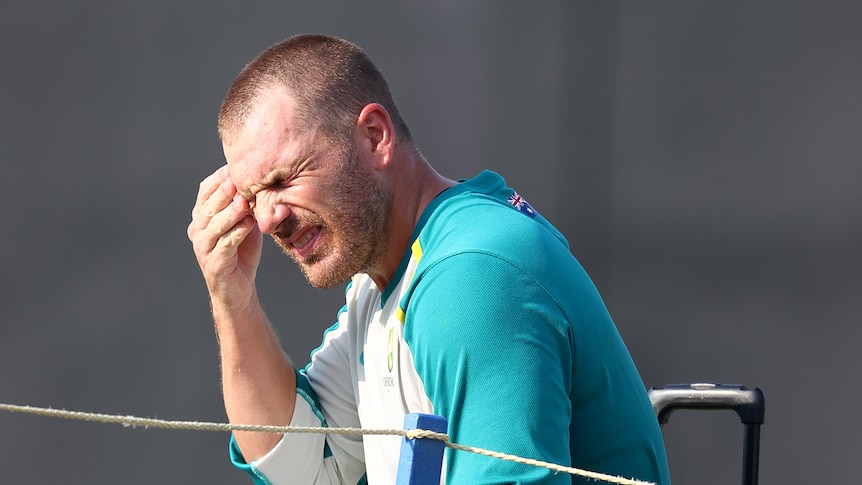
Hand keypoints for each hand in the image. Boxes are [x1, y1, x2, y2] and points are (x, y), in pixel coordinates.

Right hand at [188, 165, 262, 311]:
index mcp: (202, 216)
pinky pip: (225, 245)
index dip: (219, 178)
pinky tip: (249, 225)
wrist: (239, 290)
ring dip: (230, 212)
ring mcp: (203, 247)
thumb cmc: (243, 252)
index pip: (206, 191)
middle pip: (209, 206)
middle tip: (238, 180)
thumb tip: (259, 177)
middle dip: (224, 192)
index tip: (236, 167)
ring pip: (215, 225)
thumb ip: (247, 203)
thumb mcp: (245, 222)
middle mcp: (197, 230)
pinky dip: (237, 233)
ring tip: (244, 202)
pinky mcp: (213, 264)